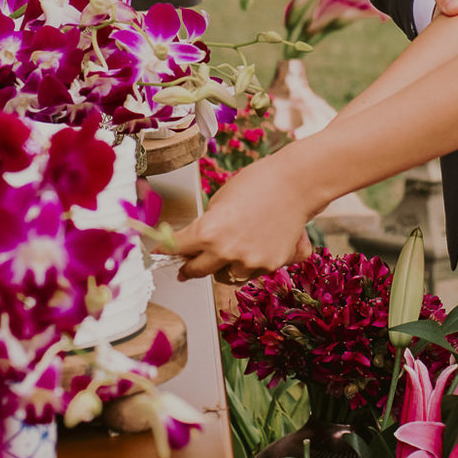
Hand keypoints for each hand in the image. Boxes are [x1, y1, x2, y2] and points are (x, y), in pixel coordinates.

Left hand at [174, 159, 312, 282]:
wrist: (297, 183)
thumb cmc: (259, 182)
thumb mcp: (220, 199)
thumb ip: (207, 224)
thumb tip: (197, 242)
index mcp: (208, 232)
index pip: (178, 248)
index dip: (166, 250)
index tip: (160, 253)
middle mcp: (227, 252)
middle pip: (197, 271)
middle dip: (190, 267)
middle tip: (187, 266)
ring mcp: (250, 262)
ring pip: (226, 276)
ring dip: (224, 266)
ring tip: (234, 246)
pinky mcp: (271, 266)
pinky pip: (252, 272)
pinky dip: (252, 262)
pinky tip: (259, 243)